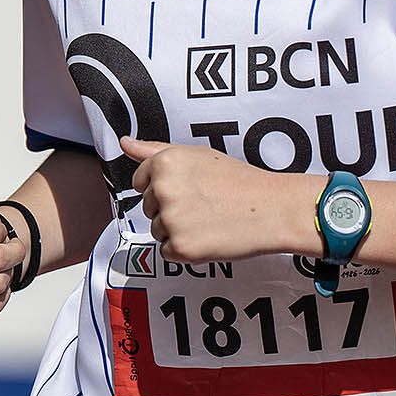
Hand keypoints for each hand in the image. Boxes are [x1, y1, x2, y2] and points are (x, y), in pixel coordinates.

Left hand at [120, 135, 310, 262]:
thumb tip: (124, 143)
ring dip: (178, 230)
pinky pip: (168, 252)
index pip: (141, 182)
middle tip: (206, 204)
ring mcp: (170, 219)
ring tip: (209, 220)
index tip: (190, 188)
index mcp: (164, 163)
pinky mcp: (180, 247)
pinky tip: (209, 237)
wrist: (271, 209)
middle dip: (171, 209)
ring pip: (158, 230)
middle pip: (148, 208)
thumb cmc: (237, 180)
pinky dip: (186, 250)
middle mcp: (162, 189)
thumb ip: (154, 151)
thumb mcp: (197, 155)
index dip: (165, 187)